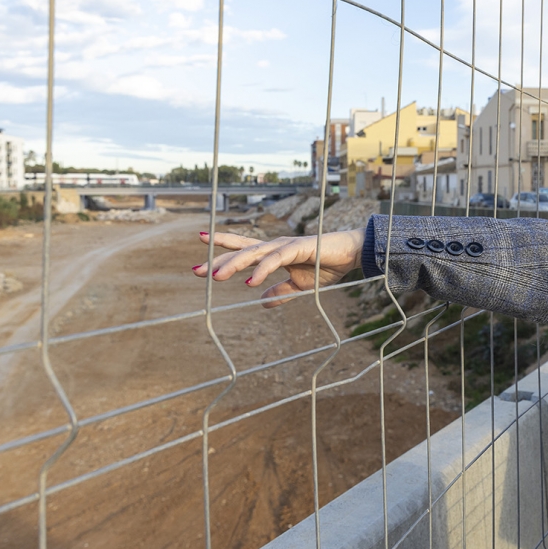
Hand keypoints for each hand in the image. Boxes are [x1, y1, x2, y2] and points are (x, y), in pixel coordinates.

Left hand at [191, 228, 366, 307]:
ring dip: (233, 265)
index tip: (199, 256)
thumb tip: (261, 303)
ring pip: (253, 253)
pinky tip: (250, 282)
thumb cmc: (327, 266)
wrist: (351, 256)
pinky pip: (276, 260)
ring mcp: (286, 245)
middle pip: (241, 251)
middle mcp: (276, 246)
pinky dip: (262, 270)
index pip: (243, 251)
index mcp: (274, 254)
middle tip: (195, 271)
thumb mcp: (300, 286)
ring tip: (216, 277)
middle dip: (218, 261)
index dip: (222, 251)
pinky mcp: (299, 248)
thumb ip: (280, 293)